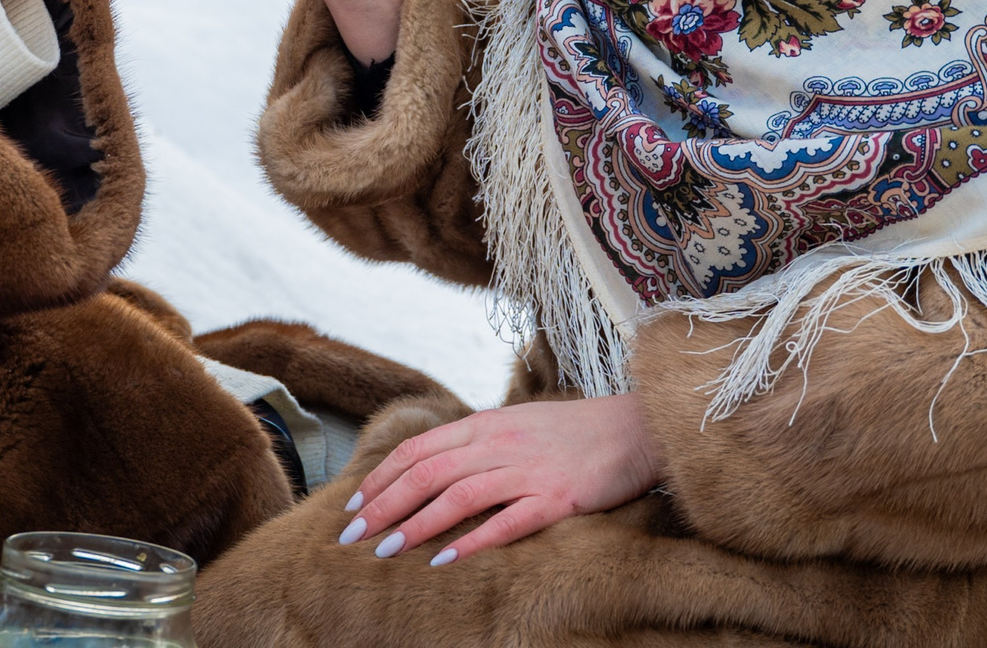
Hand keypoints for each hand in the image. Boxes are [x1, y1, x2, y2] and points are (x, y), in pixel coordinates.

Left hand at [334, 394, 662, 565]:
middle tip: (352, 535)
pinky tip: (444, 561)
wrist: (635, 430)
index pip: (418, 449)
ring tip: (385, 550)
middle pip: (427, 473)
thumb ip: (476, 443)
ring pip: (458, 496)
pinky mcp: (556, 499)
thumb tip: (431, 466)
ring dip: (416, 524)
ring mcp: (528, 471)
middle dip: (384, 505)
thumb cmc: (573, 433)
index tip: (353, 505)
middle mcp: (500, 444)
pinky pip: (507, 521)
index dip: (381, 477)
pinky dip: (472, 541)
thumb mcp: (517, 426)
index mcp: (486, 424)